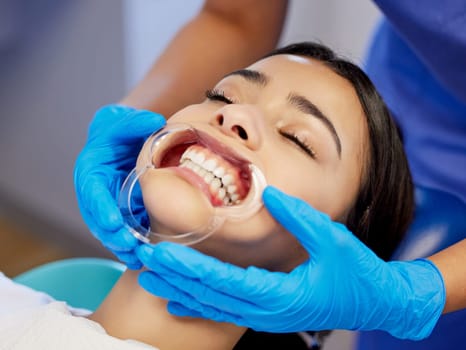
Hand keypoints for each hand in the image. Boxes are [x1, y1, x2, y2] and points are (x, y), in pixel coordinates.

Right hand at [74, 104, 165, 267]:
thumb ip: (136, 122)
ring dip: (122, 247)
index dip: (101, 208)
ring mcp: (107, 207)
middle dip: (112, 236)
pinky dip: (131, 246)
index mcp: (91, 172)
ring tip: (137, 259)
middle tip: (129, 248)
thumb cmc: (121, 132)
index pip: (92, 192)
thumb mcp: (125, 123)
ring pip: (110, 232)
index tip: (113, 222)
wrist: (125, 143)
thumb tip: (155, 121)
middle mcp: (96, 194)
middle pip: (99, 219)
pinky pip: (124, 233)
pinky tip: (144, 259)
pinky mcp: (122, 214)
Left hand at [136, 186, 444, 339]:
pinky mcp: (268, 312)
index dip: (190, 268)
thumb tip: (268, 193)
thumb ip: (299, 217)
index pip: (223, 282)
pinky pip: (225, 310)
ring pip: (213, 306)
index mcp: (279, 295)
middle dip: (175, 277)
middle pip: (209, 296)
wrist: (377, 301)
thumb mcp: (332, 239)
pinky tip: (177, 300)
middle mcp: (266, 311)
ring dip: (180, 290)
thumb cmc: (357, 273)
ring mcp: (266, 316)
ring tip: (149, 277)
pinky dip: (198, 305)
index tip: (161, 253)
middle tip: (142, 260)